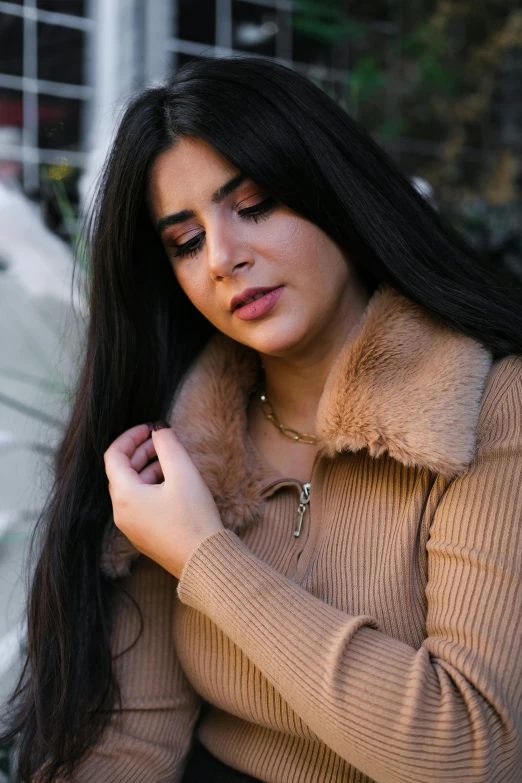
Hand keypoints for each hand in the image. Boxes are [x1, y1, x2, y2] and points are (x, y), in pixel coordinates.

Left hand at [104, 422, 223, 578]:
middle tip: (162, 440)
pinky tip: (173, 484)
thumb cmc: (193, 518)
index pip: (114, 456)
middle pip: (122, 472)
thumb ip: (168, 445)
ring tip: (171, 460)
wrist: (204, 561)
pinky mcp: (144, 535)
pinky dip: (151, 487)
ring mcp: (131, 527)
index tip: (150, 428)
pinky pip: (140, 503)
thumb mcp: (183, 473)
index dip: (130, 436)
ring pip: (132, 488)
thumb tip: (159, 429)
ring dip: (147, 469)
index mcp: (125, 496)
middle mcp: (121, 513)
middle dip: (141, 451)